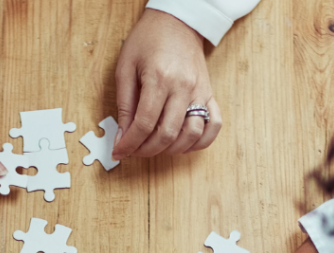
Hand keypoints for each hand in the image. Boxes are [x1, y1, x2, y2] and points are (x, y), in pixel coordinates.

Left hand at [113, 11, 220, 160]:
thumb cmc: (148, 40)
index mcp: (160, 78)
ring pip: (192, 135)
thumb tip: (122, 137)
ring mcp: (200, 92)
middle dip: (147, 150)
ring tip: (155, 145)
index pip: (145, 124)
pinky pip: (213, 126)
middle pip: (168, 134)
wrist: (177, 21)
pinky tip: (182, 143)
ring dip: (171, 149)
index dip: (130, 144)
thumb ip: (124, 105)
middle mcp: (183, 87)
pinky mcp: (209, 94)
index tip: (119, 151)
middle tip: (134, 150)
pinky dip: (200, 141)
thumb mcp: (126, 67)